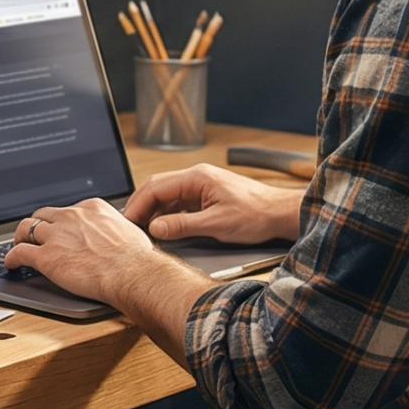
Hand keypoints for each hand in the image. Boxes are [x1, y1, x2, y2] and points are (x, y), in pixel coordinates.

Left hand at [0, 198, 159, 302]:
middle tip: (35, 236)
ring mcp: (56, 236)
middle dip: (38, 225)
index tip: (60, 230)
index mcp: (91, 208)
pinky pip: (20, 253)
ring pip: (27, 228)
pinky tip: (11, 263)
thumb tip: (113, 236)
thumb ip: (112, 229)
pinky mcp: (46, 257)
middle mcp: (71, 216)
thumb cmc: (135, 258)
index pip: (67, 210)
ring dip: (21, 237)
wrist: (131, 272)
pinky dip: (11, 258)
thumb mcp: (126, 230)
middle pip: (43, 215)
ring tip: (19, 245)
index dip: (60, 222)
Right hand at [124, 164, 301, 245]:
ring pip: (166, 196)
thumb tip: (155, 227)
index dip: (138, 205)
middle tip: (128, 227)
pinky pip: (178, 203)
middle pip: (157, 188)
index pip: (155, 187)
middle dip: (140, 206)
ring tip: (141, 230)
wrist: (280, 214)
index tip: (128, 222)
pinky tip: (162, 228)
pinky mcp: (206, 197)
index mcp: (197, 178)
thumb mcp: (217, 224)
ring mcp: (201, 187)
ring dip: (153, 212)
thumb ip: (183, 225)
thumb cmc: (256, 214)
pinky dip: (166, 215)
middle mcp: (197, 178)